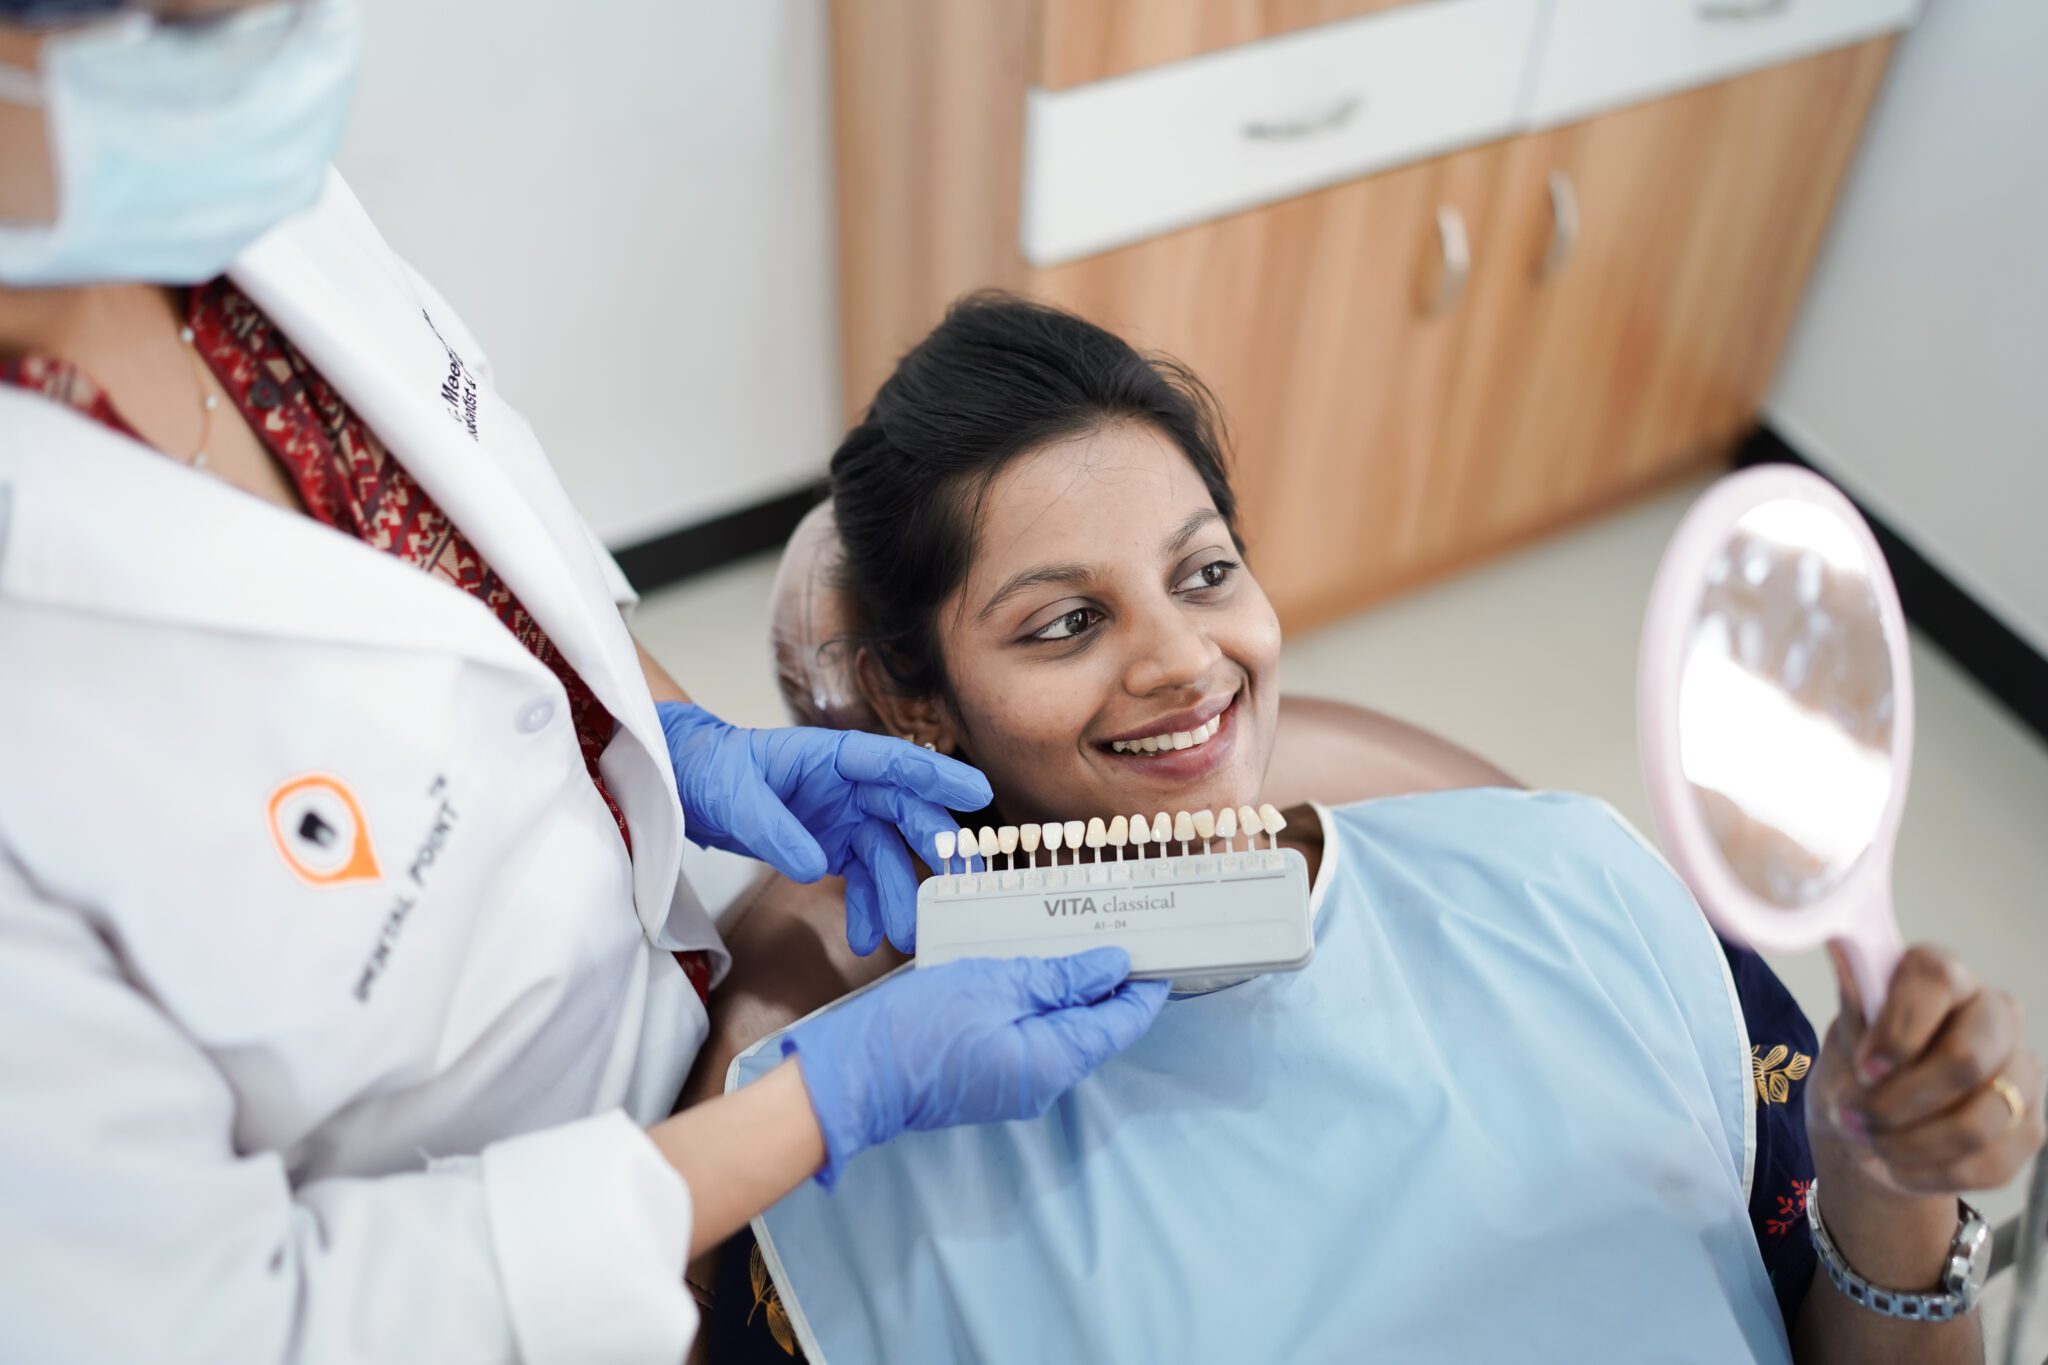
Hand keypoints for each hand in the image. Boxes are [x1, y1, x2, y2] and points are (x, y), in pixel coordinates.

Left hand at [657, 703, 990, 953]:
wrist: (687, 787)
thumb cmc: (713, 771)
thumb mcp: (738, 798)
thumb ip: (775, 830)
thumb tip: (812, 867)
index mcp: (834, 756)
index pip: (893, 762)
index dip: (937, 776)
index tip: (977, 793)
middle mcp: (850, 786)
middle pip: (903, 813)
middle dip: (930, 848)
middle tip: (951, 883)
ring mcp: (845, 818)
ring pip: (887, 855)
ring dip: (897, 894)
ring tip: (901, 934)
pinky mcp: (834, 846)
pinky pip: (862, 878)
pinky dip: (866, 907)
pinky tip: (864, 935)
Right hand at [782, 948, 1169, 1184]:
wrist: (852, 1077)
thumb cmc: (917, 1029)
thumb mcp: (994, 983)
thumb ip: (1060, 976)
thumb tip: (1114, 966)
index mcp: (1055, 1060)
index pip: (1123, 1021)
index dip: (1145, 983)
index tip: (1160, 946)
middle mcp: (1044, 1082)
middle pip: (1094, 1026)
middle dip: (1108, 981)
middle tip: (1114, 927)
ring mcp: (1015, 1084)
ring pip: (1061, 1029)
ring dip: (1069, 988)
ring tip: (1069, 939)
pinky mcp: (989, 1077)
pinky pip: (1030, 1036)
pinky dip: (1037, 1003)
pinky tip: (1026, 968)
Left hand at [1807, 941, 2040, 1204]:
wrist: (1875, 1117)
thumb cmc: (1862, 1060)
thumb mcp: (1847, 1032)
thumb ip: (1857, 1003)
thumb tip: (1842, 945)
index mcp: (1944, 975)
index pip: (1935, 980)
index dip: (1899, 1028)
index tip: (1864, 1068)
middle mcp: (1995, 1014)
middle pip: (1965, 1060)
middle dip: (1898, 1102)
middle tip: (1852, 1117)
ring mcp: (2021, 1072)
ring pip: (1977, 1123)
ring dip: (1908, 1145)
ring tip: (1866, 1144)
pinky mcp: (2029, 1127)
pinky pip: (1986, 1166)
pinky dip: (1928, 1175)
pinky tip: (1894, 1167)